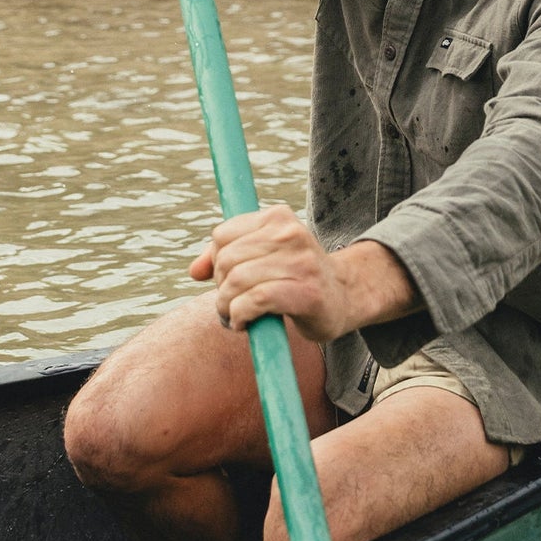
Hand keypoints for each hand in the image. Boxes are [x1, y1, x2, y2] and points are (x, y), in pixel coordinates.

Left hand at [190, 205, 417, 341]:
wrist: (345, 297)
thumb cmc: (297, 277)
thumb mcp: (264, 256)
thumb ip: (227, 257)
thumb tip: (194, 271)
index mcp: (278, 217)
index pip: (222, 236)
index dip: (216, 263)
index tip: (229, 280)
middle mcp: (290, 234)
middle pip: (226, 260)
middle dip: (221, 287)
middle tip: (233, 303)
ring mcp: (300, 263)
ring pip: (236, 281)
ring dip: (227, 306)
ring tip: (236, 316)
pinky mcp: (306, 293)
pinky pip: (255, 300)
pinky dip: (240, 315)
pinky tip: (244, 323)